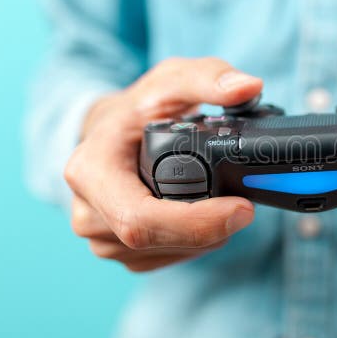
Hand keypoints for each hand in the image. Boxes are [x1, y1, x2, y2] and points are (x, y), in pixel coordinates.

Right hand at [64, 58, 262, 271]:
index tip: (241, 208)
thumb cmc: (138, 108)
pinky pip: (166, 259)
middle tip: (245, 205)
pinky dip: (194, 244)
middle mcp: (88, 213)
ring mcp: (100, 239)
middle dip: (210, 229)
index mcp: (89, 171)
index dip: (195, 223)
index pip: (140, 219)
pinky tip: (203, 217)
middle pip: (157, 241)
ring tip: (220, 202)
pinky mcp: (119, 253)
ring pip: (166, 254)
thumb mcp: (171, 80)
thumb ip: (210, 78)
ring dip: (205, 237)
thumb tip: (249, 87)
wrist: (110, 133)